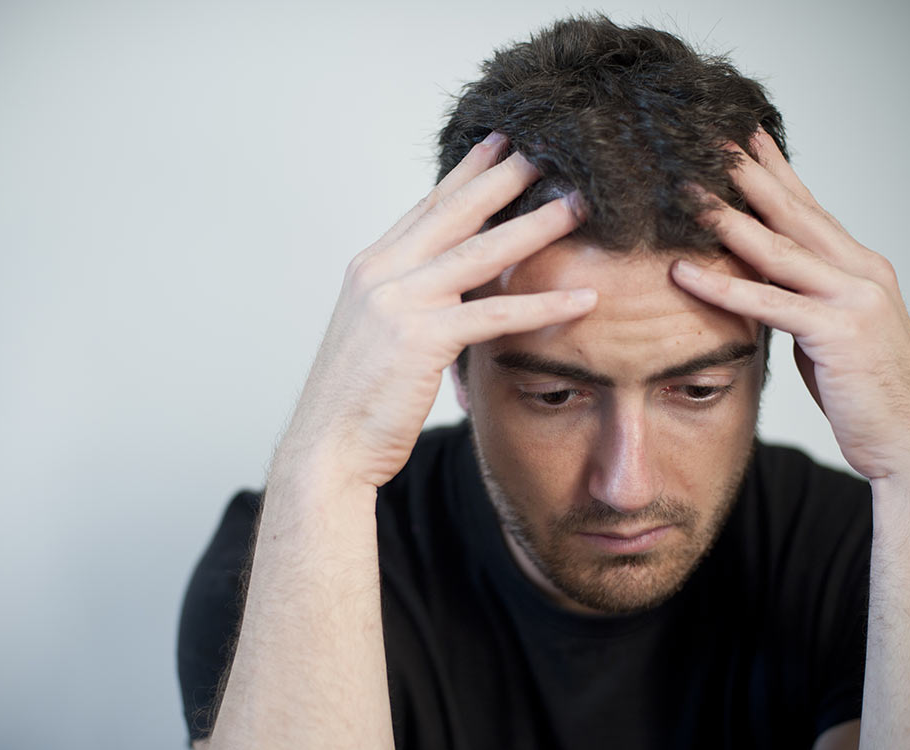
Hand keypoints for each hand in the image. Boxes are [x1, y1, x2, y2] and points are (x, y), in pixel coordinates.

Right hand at [278, 133, 595, 487]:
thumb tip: (448, 288)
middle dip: (506, 177)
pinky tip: (583, 298)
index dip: (467, 173)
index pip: (428, 207)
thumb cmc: (355, 399)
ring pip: (482, 252)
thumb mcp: (377, 333)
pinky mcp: (421, 339)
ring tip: (579, 204)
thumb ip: (409, 300)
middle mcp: (382, 273)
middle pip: (457, 212)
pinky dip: (544, 305)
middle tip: (550, 148)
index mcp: (371, 267)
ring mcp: (399, 302)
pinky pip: (496, 315)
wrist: (326, 446)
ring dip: (536, 226)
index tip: (499, 142)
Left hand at [671, 131, 909, 480]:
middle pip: (794, 213)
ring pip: (778, 249)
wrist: (909, 444)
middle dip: (748, 175)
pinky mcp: (839, 333)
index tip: (744, 139)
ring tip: (685, 193)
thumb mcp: (830, 335)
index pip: (809, 209)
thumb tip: (762, 286)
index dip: (775, 172)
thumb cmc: (866, 394)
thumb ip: (802, 302)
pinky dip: (723, 286)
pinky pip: (768, 303)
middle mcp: (862, 272)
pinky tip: (683, 271)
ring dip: (726, 219)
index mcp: (862, 268)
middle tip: (707, 141)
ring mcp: (854, 299)